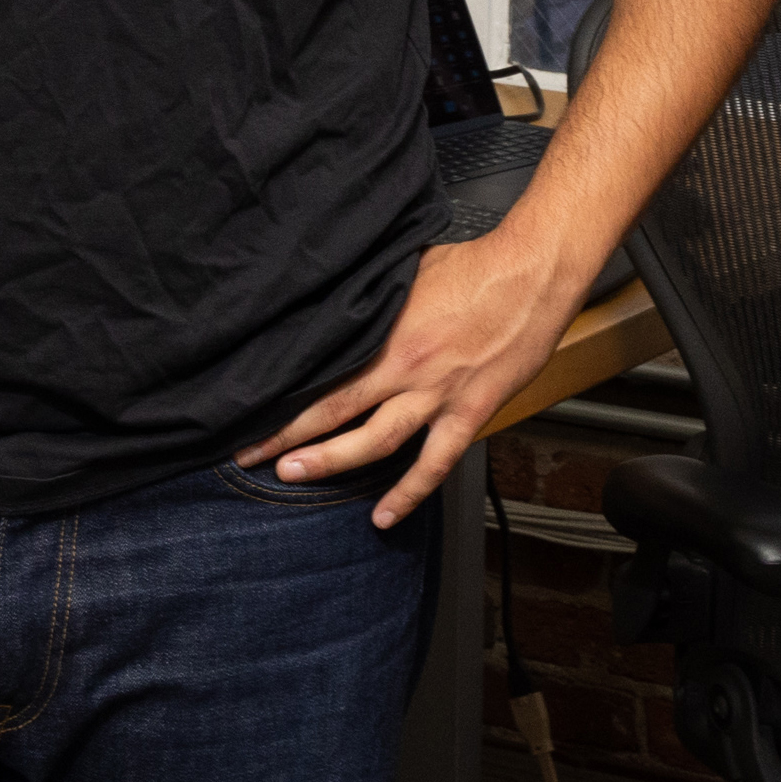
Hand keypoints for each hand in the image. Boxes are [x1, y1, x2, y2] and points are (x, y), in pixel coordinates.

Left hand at [237, 233, 580, 528]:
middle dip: (290, 437)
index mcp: (383, 335)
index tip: (250, 410)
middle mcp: (405, 370)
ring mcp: (439, 395)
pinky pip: (436, 463)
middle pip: (335, 412)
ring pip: (377, 442)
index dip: (282, 397)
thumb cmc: (469, 265)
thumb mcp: (402, 272)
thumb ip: (370, 298)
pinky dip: (409, 492)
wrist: (530, 275)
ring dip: (335, 463)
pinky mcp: (473, 411)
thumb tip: (333, 302)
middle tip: (252, 455)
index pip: (320, 374)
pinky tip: (385, 515)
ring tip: (296, 479)